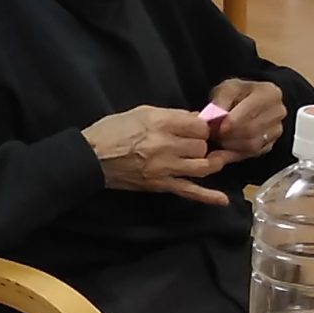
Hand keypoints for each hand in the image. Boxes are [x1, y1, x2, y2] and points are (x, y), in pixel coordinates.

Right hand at [82, 106, 228, 206]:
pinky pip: (189, 191)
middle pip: (202, 146)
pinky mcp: (161, 185)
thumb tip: (195, 119)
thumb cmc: (113, 130)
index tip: (193, 128)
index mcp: (161, 123)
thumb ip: (171, 115)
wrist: (91, 157)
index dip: (199, 127)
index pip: (199, 125)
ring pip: (203, 166)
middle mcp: (167, 145)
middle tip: (187, 143)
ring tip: (202, 159)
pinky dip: (207, 196)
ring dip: (205, 162)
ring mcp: (165, 168)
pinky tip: (222, 200)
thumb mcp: (141, 112)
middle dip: (200, 143)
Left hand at [206, 76, 286, 161]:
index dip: (232, 121)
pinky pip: (251, 154)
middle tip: (215, 134)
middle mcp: (278, 112)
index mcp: (270, 93)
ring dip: (231, 144)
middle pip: (251, 129)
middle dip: (229, 134)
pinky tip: (226, 146)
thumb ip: (220, 101)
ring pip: (252, 144)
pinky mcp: (270, 145)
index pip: (251, 111)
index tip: (219, 126)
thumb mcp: (225, 89)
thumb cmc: (237, 95)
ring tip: (219, 138)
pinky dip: (235, 152)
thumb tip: (215, 117)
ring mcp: (276, 130)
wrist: (243, 103)